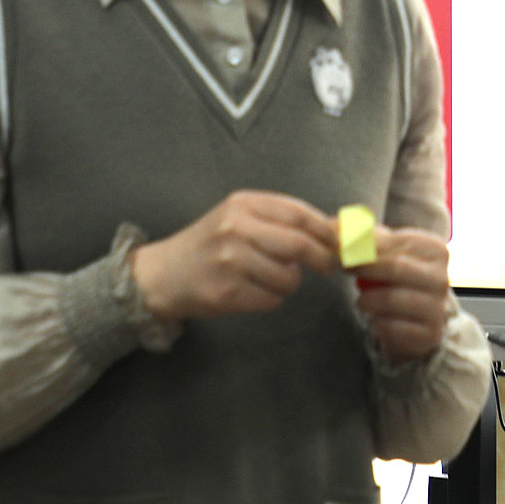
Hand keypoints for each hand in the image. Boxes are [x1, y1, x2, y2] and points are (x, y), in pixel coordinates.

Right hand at [131, 190, 337, 320]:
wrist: (163, 273)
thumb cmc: (209, 244)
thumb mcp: (239, 218)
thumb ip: (281, 220)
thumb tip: (335, 228)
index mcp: (242, 204)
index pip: (299, 213)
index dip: (326, 230)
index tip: (342, 243)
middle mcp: (236, 228)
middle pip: (300, 244)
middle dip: (323, 259)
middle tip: (328, 267)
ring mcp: (230, 261)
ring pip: (288, 277)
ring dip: (291, 283)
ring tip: (273, 278)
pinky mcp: (227, 292)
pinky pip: (272, 299)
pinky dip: (272, 298)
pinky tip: (254, 290)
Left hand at [353, 226, 449, 363]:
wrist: (416, 317)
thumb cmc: (395, 275)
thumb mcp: (384, 251)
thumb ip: (361, 236)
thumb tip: (337, 226)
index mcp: (435, 250)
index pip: (394, 242)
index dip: (364, 245)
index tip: (342, 250)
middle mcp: (442, 278)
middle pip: (396, 267)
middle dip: (364, 268)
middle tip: (345, 269)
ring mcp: (438, 307)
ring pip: (391, 299)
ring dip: (367, 300)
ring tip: (361, 300)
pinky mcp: (430, 334)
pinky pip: (393, 328)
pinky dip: (377, 324)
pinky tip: (376, 320)